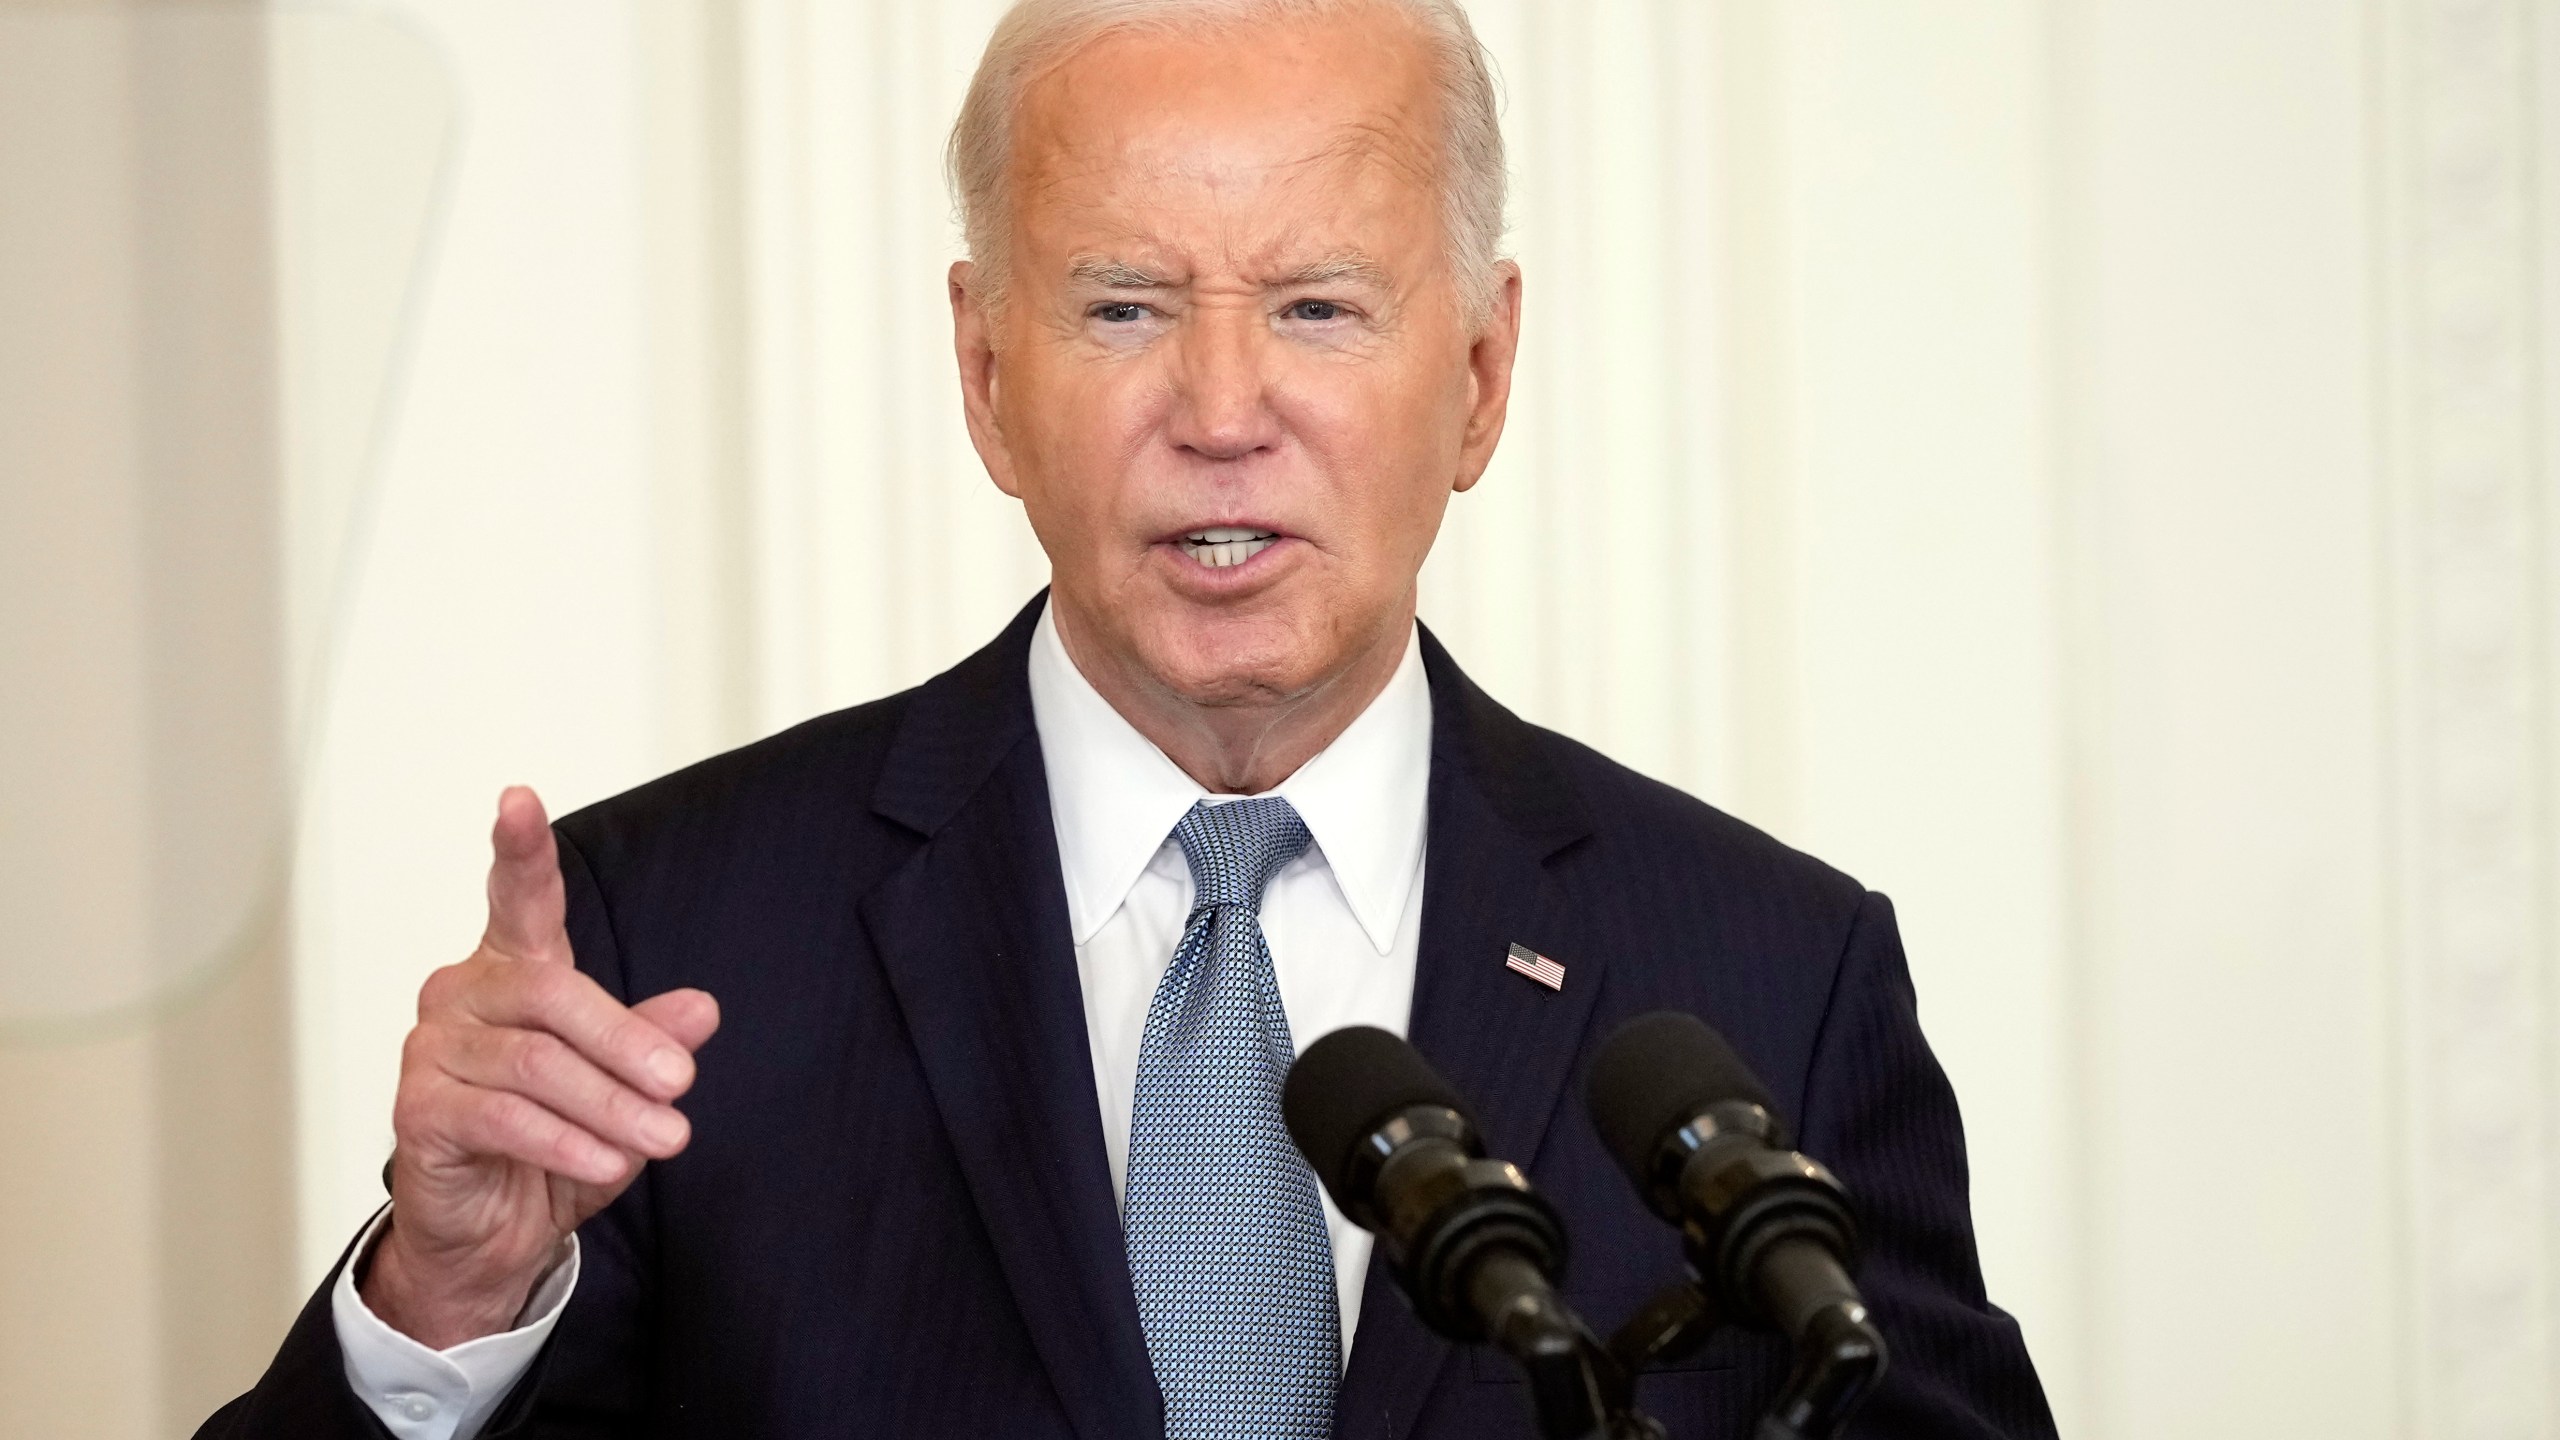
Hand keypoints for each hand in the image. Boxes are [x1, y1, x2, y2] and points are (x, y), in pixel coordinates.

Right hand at [362, 787, 719, 1348]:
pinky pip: (502, 1116)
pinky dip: (563, 1140)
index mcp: (515, 971)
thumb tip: (702, 1010)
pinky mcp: (418, 1109)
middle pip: (550, 993)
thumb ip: (652, 1043)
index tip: (518, 797)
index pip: (518, 898)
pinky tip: (605, 1162)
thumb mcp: (621, 1091)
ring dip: (609, 1105)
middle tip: (681, 1084)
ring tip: (663, 1138)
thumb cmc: (553, 1145)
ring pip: (534, 1062)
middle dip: (625, 1041)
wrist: (495, 1232)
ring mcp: (433, 1049)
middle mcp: (464, 995)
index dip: (519, 849)